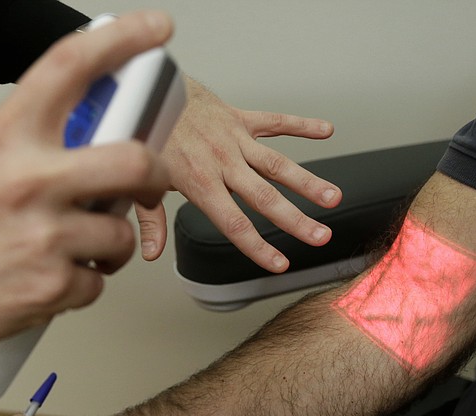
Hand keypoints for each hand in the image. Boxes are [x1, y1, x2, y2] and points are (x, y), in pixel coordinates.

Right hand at [0, 11, 173, 369]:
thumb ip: (30, 144)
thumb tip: (87, 135)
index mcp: (6, 138)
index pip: (71, 67)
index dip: (124, 39)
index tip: (155, 29)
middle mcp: (28, 181)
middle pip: (135, 162)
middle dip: (156, 177)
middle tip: (150, 184)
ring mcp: (42, 236)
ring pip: (122, 235)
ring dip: (110, 246)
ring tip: (77, 249)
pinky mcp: (51, 286)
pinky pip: (99, 283)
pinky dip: (83, 284)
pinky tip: (51, 278)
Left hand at [136, 78, 339, 272]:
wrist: (148, 92)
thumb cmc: (147, 138)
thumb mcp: (144, 184)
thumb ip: (152, 222)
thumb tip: (150, 254)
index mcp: (199, 183)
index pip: (234, 223)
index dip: (258, 246)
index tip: (279, 264)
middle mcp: (222, 162)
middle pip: (265, 197)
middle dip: (296, 220)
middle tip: (321, 237)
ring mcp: (234, 139)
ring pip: (277, 163)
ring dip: (307, 181)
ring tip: (332, 198)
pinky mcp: (239, 117)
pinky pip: (275, 121)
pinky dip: (301, 124)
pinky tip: (326, 130)